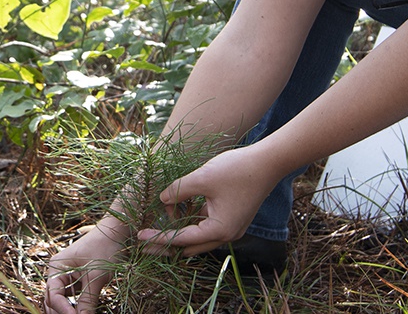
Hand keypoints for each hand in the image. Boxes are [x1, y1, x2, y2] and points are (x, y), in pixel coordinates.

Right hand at [43, 218, 126, 313]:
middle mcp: (58, 272)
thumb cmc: (105, 248)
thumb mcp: (96, 276)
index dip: (63, 310)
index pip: (53, 295)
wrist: (117, 231)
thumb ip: (88, 300)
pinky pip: (72, 297)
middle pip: (52, 300)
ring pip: (61, 300)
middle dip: (61, 312)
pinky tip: (82, 313)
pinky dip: (75, 307)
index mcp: (56, 267)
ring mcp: (67, 276)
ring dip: (66, 311)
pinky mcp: (77, 280)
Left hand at [133, 145, 281, 257]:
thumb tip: (161, 199)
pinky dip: (191, 223)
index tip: (139, 237)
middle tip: (143, 242)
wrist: (268, 162)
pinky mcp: (232, 219)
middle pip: (189, 246)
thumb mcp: (202, 178)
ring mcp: (231, 229)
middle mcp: (226, 235)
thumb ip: (178, 190)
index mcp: (219, 230)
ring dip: (179, 233)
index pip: (182, 239)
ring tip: (157, 228)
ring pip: (198, 238)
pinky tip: (177, 213)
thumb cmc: (237, 169)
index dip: (159, 238)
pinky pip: (206, 226)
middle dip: (166, 244)